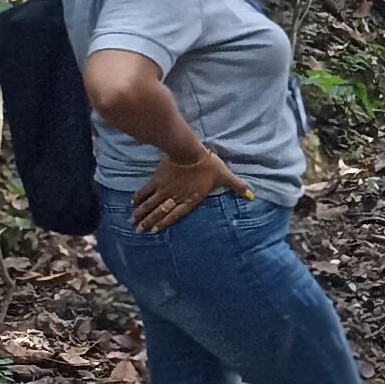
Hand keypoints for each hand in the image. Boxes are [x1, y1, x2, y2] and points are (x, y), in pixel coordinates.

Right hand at [131, 148, 251, 231]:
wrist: (189, 152)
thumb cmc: (208, 165)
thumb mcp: (224, 176)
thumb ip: (237, 187)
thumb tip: (252, 196)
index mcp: (191, 199)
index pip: (176, 214)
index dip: (164, 223)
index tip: (154, 231)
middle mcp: (175, 197)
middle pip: (159, 212)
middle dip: (148, 222)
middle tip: (138, 230)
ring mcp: (165, 189)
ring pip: (150, 204)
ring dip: (141, 213)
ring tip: (132, 221)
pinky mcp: (157, 179)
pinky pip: (146, 191)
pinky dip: (139, 197)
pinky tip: (133, 203)